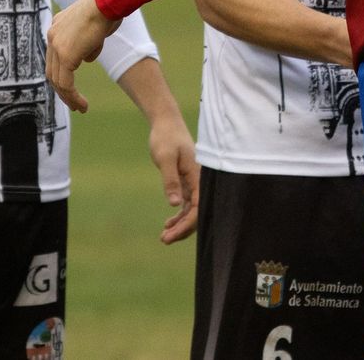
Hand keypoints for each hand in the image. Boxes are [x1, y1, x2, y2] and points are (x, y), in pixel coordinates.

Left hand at [45, 0, 118, 112]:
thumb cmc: (108, 9)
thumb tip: (86, 57)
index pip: (55, 56)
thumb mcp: (96, 28)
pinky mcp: (65, 56)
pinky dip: (73, 96)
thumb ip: (89, 43)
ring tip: (80, 107)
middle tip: (74, 103)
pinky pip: (65, 83)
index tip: (72, 86)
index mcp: (57, 27)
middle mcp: (52, 35)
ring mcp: (56, 45)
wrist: (106, 1)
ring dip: (68, 97)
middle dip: (63, 90)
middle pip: (52, 70)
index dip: (63, 73)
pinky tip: (82, 104)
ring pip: (57, 80)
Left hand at [151, 114, 199, 243]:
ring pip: (192, 209)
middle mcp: (199, 181)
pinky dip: (179, 214)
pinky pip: (187, 203)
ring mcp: (194, 181)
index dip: (186, 224)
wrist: (166, 124)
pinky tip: (168, 223)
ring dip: (180, 224)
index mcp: (198, 176)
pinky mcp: (187, 180)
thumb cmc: (166, 138)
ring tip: (164, 236)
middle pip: (197, 212)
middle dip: (183, 229)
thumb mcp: (165, 158)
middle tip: (164, 240)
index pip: (198, 208)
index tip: (171, 235)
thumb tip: (174, 204)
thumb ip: (171, 180)